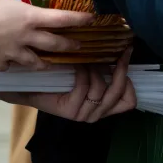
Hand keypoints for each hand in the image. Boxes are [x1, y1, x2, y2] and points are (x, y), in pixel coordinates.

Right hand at [0, 0, 93, 70]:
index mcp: (29, 18)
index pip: (61, 19)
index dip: (78, 19)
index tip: (91, 19)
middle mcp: (26, 38)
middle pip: (54, 44)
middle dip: (69, 45)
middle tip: (79, 45)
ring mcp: (13, 54)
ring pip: (35, 61)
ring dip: (45, 61)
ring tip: (50, 62)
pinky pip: (11, 65)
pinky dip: (14, 64)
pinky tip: (12, 62)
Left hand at [0, 48, 135, 121]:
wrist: (32, 88)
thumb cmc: (60, 78)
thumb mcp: (87, 75)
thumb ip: (103, 70)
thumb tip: (121, 48)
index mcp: (104, 107)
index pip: (129, 101)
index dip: (130, 79)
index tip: (125, 56)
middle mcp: (97, 114)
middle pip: (119, 92)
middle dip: (120, 70)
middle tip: (117, 51)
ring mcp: (84, 114)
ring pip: (101, 88)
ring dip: (96, 69)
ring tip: (87, 57)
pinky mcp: (71, 111)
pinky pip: (84, 86)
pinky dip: (82, 72)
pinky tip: (77, 63)